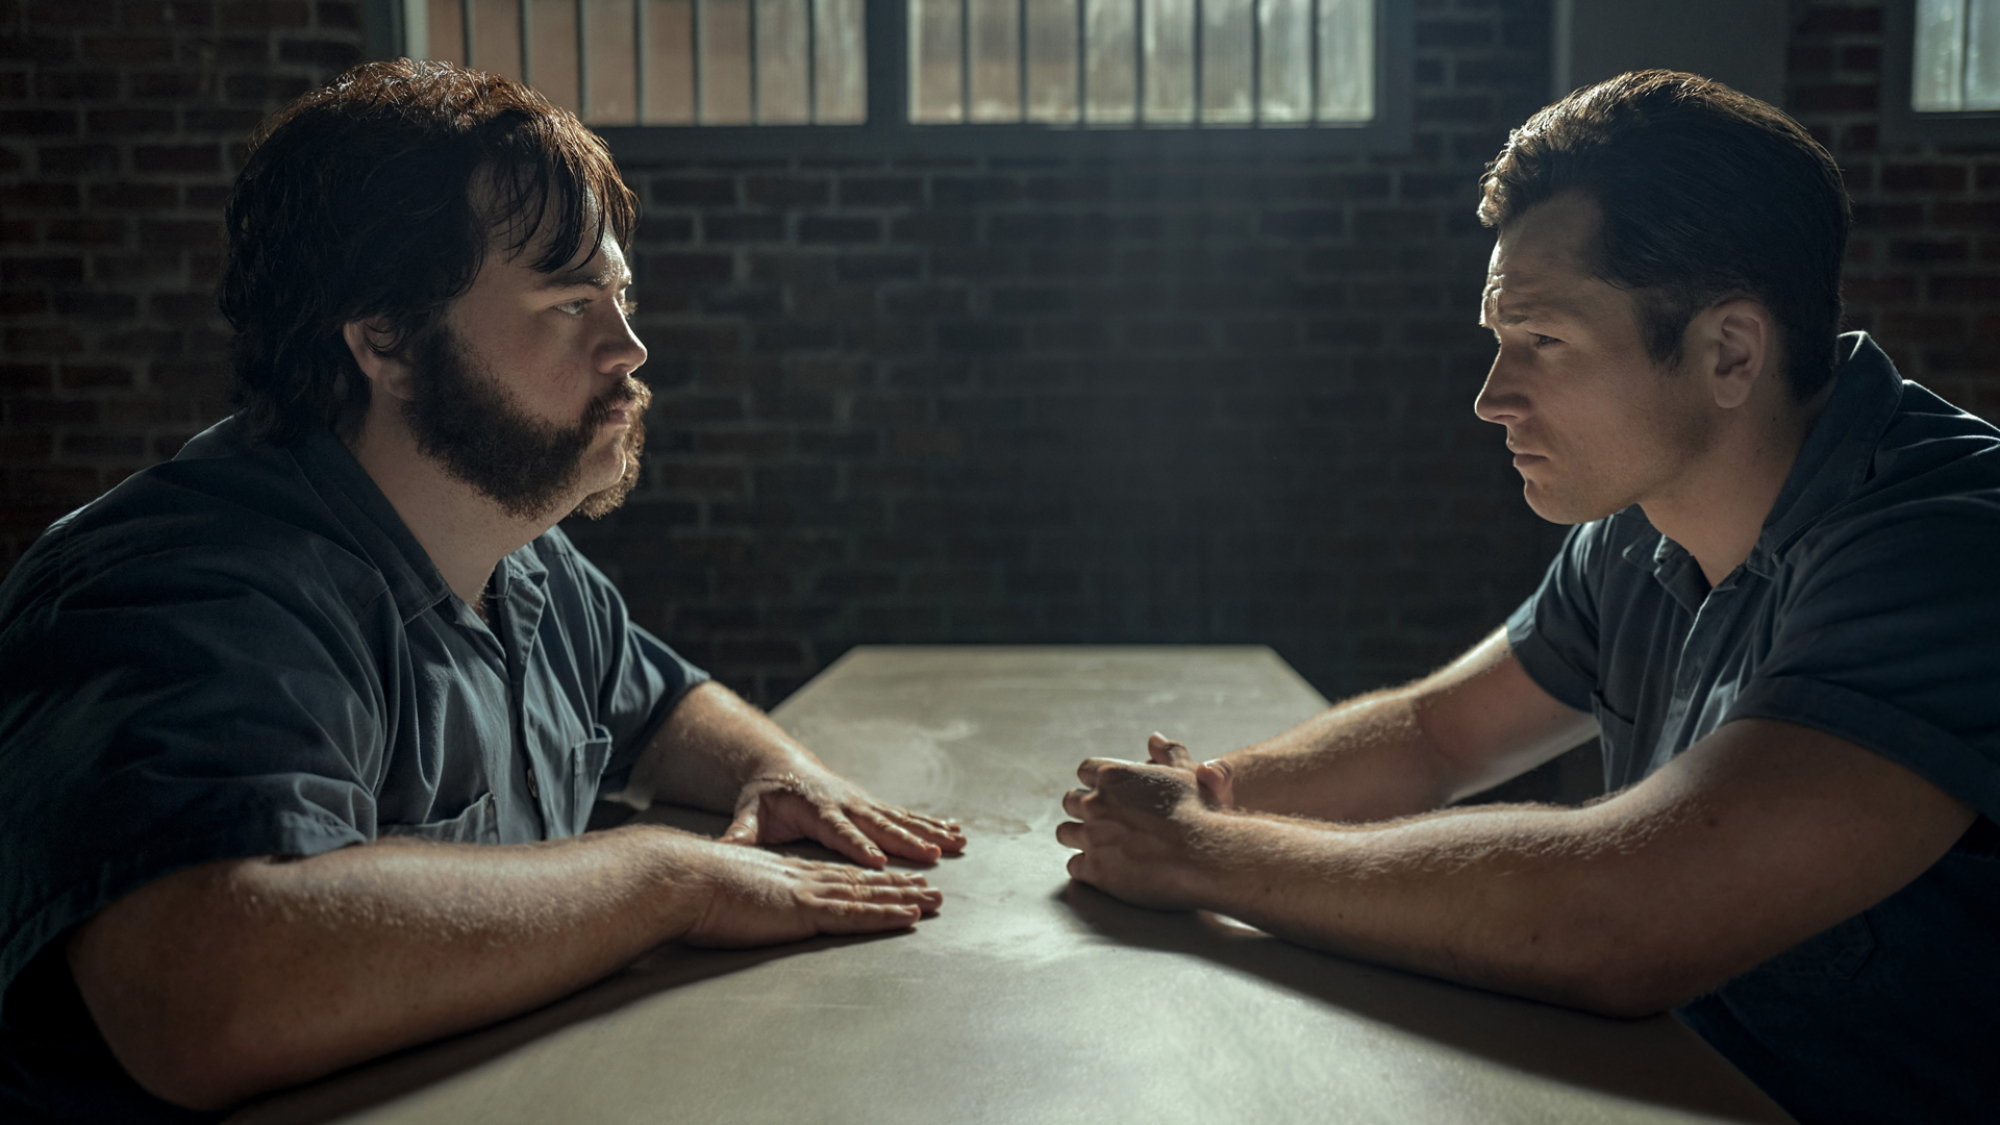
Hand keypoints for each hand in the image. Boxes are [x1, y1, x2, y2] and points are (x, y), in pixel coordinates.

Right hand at [686, 845, 942, 948]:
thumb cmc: (692, 887)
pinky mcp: (804, 909)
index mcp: (785, 875)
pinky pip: (855, 914)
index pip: (837, 877)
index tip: (893, 879)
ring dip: (905, 899)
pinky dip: (886, 914)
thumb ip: (737, 897)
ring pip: (868, 895)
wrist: (682, 877)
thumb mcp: (722, 891)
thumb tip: (729, 904)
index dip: (869, 878)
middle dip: (900, 885)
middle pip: (862, 882)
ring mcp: (806, 892)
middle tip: (932, 889)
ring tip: (935, 901)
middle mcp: (803, 878)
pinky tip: (910, 916)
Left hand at [720, 763, 966, 868]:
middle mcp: (847, 804)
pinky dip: (932, 824)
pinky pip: (906, 816)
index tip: (878, 862)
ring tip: (957, 843)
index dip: (859, 846)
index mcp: (817, 810)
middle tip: (932, 855)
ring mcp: (863, 803)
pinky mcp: (873, 806)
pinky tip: (955, 832)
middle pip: (880, 825)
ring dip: (929, 832)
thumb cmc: (765, 798)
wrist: (781, 767)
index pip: (840, 832)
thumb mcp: (748, 815)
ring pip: (901, 820)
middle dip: (907, 841)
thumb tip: (723, 850)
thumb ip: (740, 835)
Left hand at [1055, 734, 1231, 910]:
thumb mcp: (1187, 774)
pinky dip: (1086, 868)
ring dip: (1079, 838)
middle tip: (1099, 819)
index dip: (1094, 781)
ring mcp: (1092, 837)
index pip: (1085, 770)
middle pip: (1071, 801)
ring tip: (1097, 845)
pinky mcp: (1094, 870)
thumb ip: (1168, 753)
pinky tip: (1103, 869)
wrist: (1206, 856)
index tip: (1104, 791)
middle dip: (1083, 809)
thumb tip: (1154, 739)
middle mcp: (1096, 804)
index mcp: (1113, 776)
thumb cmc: (1201, 813)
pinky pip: (1074, 866)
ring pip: (1065, 833)